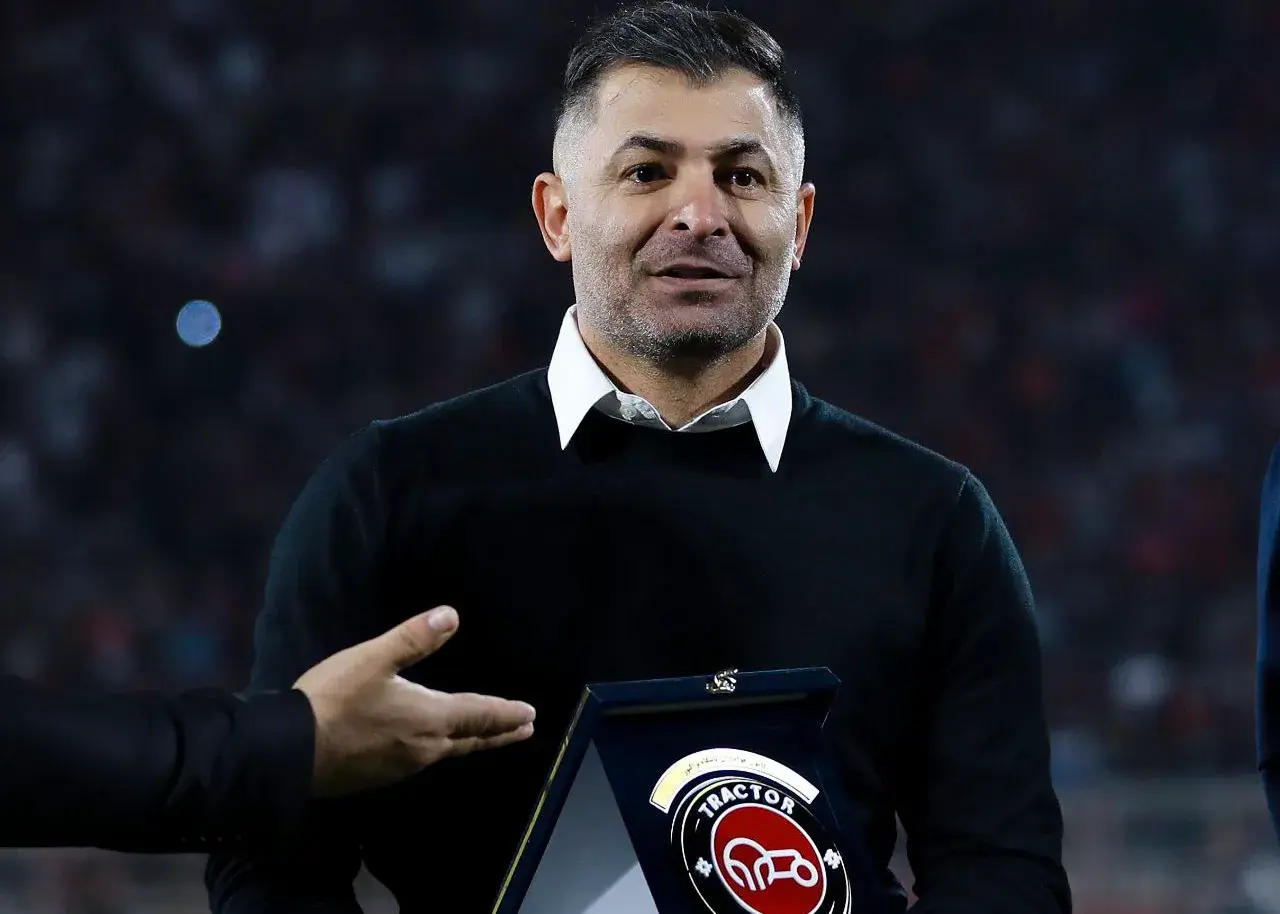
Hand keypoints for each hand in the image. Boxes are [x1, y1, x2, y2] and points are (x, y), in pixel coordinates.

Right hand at [293, 606, 535, 797]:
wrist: (290, 752)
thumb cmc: (335, 700)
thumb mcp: (374, 658)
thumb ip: (414, 638)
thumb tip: (452, 616)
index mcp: (429, 718)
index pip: (479, 715)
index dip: (506, 713)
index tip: (530, 715)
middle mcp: (424, 748)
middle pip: (470, 739)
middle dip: (499, 733)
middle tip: (525, 730)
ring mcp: (402, 766)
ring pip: (447, 752)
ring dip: (471, 742)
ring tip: (484, 737)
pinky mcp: (379, 776)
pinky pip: (422, 761)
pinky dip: (441, 750)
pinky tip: (432, 748)